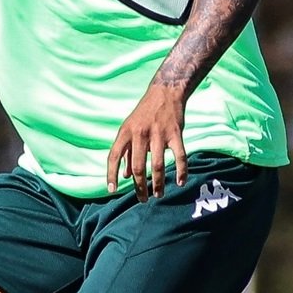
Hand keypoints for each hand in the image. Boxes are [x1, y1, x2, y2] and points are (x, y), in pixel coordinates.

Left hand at [106, 85, 188, 201]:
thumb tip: (125, 175)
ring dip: (158, 183)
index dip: (111, 174)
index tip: (112, 190)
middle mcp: (139, 134)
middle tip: (142, 199)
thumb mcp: (129, 130)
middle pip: (138, 166)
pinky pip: (180, 156)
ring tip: (158, 195)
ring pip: (158, 164)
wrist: (164, 93)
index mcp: (125, 132)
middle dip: (140, 186)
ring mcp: (158, 134)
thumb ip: (127, 152)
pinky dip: (181, 171)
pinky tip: (180, 182)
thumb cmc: (143, 114)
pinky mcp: (175, 134)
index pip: (113, 156)